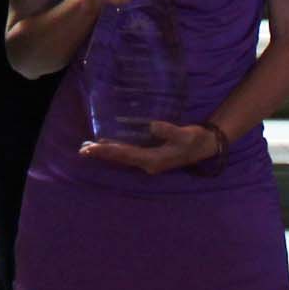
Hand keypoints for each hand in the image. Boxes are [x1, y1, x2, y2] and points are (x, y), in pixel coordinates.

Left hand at [79, 117, 223, 176]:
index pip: (125, 154)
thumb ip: (168, 130)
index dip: (108, 150)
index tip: (92, 147)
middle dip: (102, 153)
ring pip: (123, 157)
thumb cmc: (195, 139)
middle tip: (82, 149)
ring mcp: (149, 161)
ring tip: (88, 148)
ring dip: (106, 152)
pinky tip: (107, 144)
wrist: (206, 146)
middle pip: (120, 158)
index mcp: (153, 160)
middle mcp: (148, 164)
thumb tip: (151, 125)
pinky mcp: (151, 156)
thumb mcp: (184, 134)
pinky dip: (116, 149)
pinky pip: (128, 154)